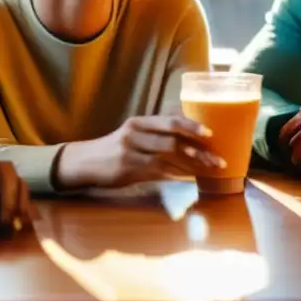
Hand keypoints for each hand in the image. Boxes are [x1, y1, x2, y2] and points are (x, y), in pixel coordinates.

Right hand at [55, 115, 225, 189]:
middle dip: (198, 149)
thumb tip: (188, 142)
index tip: (211, 134)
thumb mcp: (134, 136)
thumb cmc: (114, 149)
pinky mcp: (127, 168)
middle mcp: (135, 133)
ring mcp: (131, 151)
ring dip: (192, 165)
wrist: (84, 162)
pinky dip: (176, 175)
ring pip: (168, 156)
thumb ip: (156, 136)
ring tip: (208, 171)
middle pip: (173, 138)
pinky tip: (189, 180)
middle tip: (217, 159)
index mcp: (140, 122)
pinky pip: (158, 172)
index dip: (192, 126)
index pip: (170, 121)